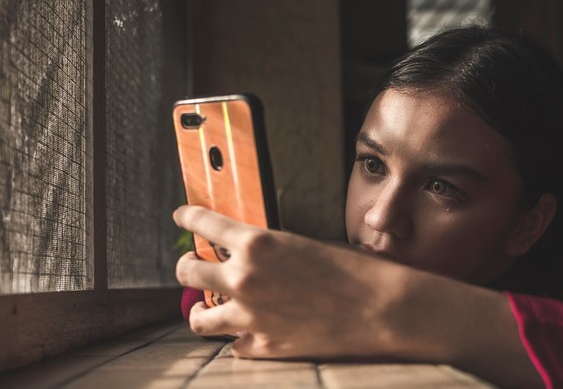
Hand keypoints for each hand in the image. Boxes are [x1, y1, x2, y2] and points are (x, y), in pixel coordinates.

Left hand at [173, 205, 403, 358]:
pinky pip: (234, 345)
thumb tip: (251, 252)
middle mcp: (244, 278)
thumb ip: (269, 248)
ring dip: (201, 308)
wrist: (380, 308)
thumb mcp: (304, 243)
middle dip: (185, 265)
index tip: (181, 216)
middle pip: (187, 271)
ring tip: (206, 305)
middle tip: (190, 264)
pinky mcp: (263, 346)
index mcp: (257, 243)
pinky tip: (247, 332)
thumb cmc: (353, 269)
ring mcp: (249, 316)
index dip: (188, 217)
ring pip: (199, 317)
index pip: (204, 223)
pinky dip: (238, 338)